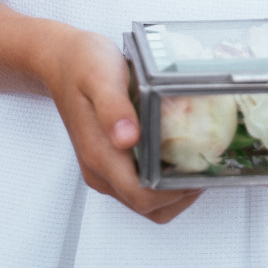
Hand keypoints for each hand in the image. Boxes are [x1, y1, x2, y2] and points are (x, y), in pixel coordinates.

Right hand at [41, 24, 201, 224]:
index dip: (175, 193)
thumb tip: (127, 138)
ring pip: (143, 201)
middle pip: (146, 206)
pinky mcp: (107, 161)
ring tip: (195, 164)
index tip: (200, 171)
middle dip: (180, 195)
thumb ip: (113, 107)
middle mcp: (100, 170)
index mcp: (100, 154)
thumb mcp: (100, 75)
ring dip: (172, 192)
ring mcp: (102, 169)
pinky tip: (176, 156)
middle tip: (206, 167)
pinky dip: (161, 181)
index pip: (142, 196)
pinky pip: (137, 185)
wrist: (60, 60)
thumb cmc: (81, 65)